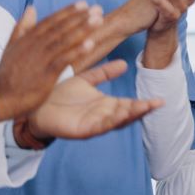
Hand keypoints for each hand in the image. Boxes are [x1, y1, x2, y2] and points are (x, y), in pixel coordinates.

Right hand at [0, 3, 102, 121]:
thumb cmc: (7, 74)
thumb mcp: (12, 46)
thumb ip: (23, 27)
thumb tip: (31, 8)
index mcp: (28, 38)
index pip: (51, 21)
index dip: (68, 11)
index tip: (83, 3)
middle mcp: (35, 45)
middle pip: (61, 28)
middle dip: (80, 17)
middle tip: (97, 8)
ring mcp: (40, 59)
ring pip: (64, 40)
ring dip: (82, 29)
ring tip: (98, 20)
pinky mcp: (45, 75)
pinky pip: (64, 60)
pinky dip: (76, 51)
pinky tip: (90, 44)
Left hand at [13, 59, 163, 147]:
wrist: (35, 104)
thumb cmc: (58, 93)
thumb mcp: (85, 80)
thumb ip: (104, 73)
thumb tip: (124, 64)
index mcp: (103, 105)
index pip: (128, 104)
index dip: (143, 103)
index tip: (159, 99)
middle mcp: (101, 116)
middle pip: (127, 114)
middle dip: (142, 110)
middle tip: (158, 104)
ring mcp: (93, 124)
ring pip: (116, 121)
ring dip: (130, 115)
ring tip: (144, 108)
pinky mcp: (82, 130)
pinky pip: (100, 126)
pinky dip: (111, 121)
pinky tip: (121, 114)